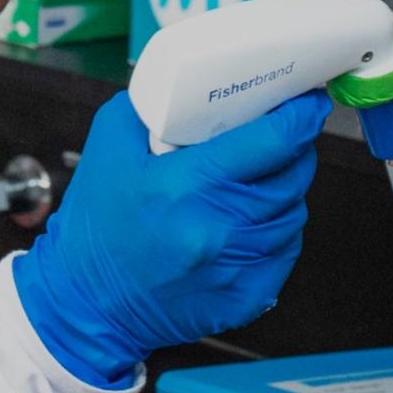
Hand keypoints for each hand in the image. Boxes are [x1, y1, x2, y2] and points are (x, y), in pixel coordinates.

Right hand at [16, 88, 326, 387]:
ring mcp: (234, 268)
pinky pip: (285, 253)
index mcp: (185, 184)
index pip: (272, 142)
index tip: (308, 104)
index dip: (300, 116)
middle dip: (295, 151)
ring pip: (292, 215)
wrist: (84, 304)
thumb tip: (197, 89)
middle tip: (283, 139)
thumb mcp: (107, 147)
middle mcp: (217, 228)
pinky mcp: (244, 299)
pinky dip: (277, 234)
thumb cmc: (96, 226)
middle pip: (290, 177)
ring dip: (285, 194)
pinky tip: (250, 224)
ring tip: (257, 184)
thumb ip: (151, 108)